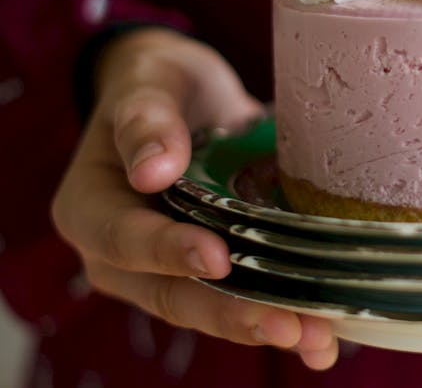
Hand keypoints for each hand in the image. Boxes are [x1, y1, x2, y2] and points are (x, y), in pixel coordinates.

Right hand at [50, 28, 338, 368]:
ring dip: (266, 325)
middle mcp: (125, 255)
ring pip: (213, 309)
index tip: (217, 258)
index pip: (124, 241)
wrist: (191, 93)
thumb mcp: (148, 83)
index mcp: (92, 210)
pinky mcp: (219, 272)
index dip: (168, 253)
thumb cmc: (160, 84)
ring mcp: (173, 270)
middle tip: (286, 326)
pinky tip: (327, 336)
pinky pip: (246, 300)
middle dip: (231, 314)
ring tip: (317, 340)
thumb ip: (145, 119)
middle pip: (173, 295)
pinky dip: (286, 316)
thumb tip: (153, 168)